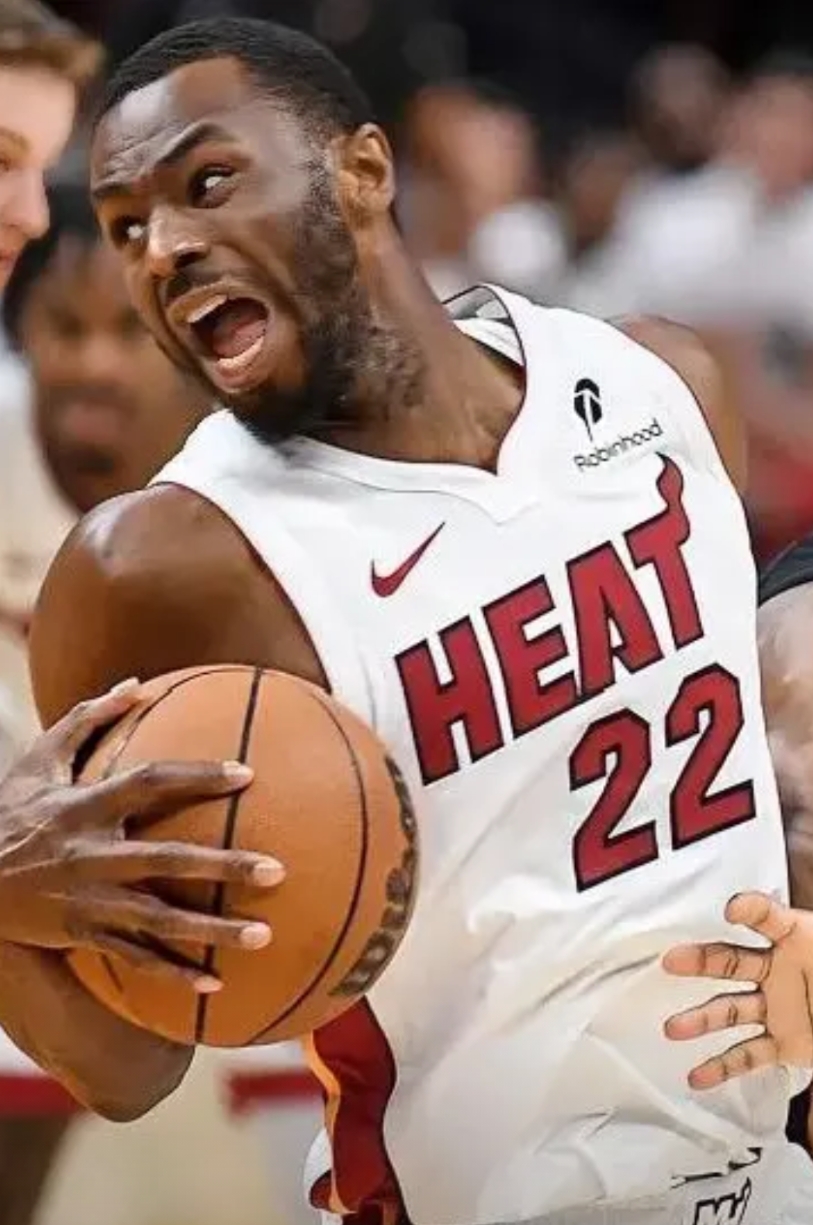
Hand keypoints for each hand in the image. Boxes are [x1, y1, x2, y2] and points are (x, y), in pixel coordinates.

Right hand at [0, 679, 283, 991]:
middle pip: (166, 860)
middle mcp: (90, 854)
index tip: (246, 775)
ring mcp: (87, 901)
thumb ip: (87, 719)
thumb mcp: (38, 759)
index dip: (196, 776)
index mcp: (84, 805)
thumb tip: (137, 684)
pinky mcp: (81, 935)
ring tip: (265, 936)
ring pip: (158, 920)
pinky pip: (132, 958)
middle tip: (277, 869)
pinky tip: (215, 984)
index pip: (149, 783)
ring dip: (211, 931)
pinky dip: (171, 973)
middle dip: (223, 865)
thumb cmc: (10, 811)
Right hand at [662, 892, 812, 1088]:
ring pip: (732, 1010)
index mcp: (798, 938)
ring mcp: (778, 1007)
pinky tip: (697, 1076)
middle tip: (673, 961)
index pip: (768, 916)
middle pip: (732, 960)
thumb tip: (759, 910)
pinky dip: (721, 1067)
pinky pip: (749, 1054)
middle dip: (701, 960)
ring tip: (673, 1028)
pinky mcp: (784, 1042)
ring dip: (701, 1019)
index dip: (750, 909)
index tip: (732, 910)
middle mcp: (779, 969)